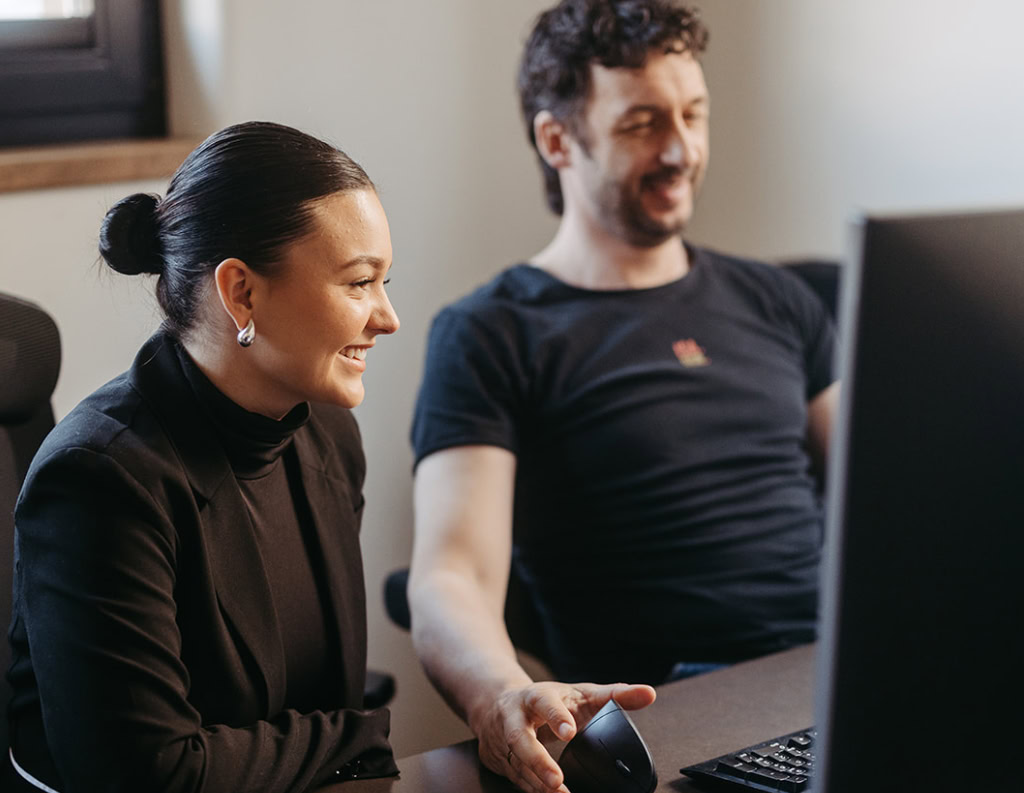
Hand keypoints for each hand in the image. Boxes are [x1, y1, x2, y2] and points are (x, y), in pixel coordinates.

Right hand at [470, 681, 655, 792]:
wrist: (496, 703)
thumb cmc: (547, 699)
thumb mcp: (579, 692)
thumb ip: (614, 694)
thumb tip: (648, 693)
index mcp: (535, 696)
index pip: (544, 703)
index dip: (555, 716)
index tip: (569, 732)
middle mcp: (513, 717)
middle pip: (518, 738)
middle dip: (537, 760)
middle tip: (558, 780)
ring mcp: (502, 740)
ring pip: (515, 764)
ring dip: (536, 783)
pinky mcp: (498, 760)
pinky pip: (514, 779)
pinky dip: (531, 790)